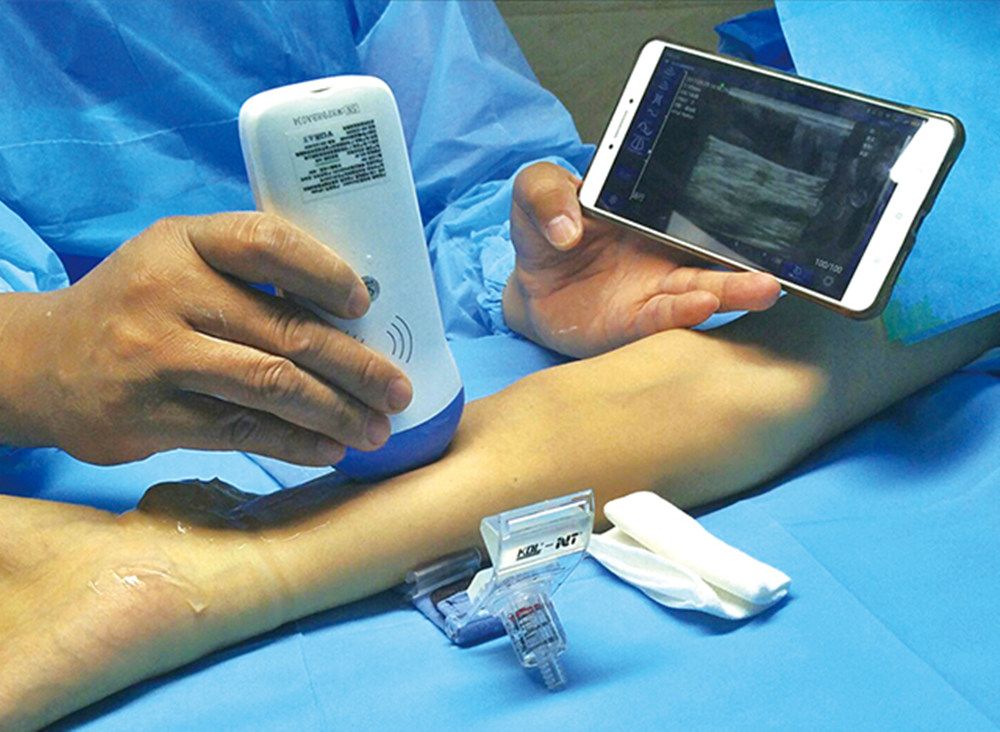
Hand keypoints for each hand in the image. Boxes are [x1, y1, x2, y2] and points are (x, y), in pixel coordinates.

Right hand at [4, 213, 412, 464]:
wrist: (43, 361)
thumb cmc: (137, 306)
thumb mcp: (177, 263)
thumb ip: (246, 276)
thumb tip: (352, 314)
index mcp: (183, 240)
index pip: (265, 242)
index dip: (324, 273)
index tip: (365, 305)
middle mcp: (168, 291)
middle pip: (285, 329)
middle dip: (356, 365)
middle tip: (397, 390)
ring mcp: (157, 355)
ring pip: (271, 384)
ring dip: (335, 411)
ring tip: (375, 429)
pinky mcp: (151, 414)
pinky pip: (241, 430)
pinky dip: (295, 443)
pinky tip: (329, 449)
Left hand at [503, 162, 780, 357]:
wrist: (529, 285)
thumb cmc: (544, 232)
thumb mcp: (534, 193)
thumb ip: (545, 191)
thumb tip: (567, 225)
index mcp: (653, 217)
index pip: (697, 208)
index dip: (729, 205)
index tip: (764, 205)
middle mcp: (665, 256)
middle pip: (714, 254)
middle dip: (748, 257)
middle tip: (782, 256)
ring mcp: (653, 292)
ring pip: (700, 291)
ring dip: (731, 290)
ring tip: (765, 289)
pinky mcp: (631, 324)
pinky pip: (658, 319)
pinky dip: (678, 314)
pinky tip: (700, 306)